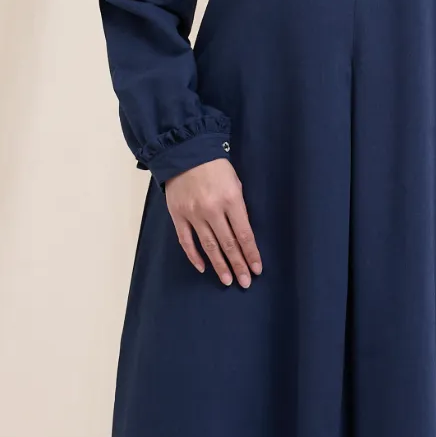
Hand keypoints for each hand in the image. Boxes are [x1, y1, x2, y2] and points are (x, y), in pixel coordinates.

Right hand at [163, 157, 261, 286]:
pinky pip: (186, 241)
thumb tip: (241, 234)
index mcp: (231, 200)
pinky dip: (194, 256)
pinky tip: (203, 268)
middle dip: (238, 265)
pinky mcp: (178, 215)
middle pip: (228, 244)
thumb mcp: (235, 183)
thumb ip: (238, 208)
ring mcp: (193, 214)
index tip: (257, 269)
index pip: (244, 234)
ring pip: (209, 246)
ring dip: (219, 265)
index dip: (251, 254)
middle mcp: (212, 210)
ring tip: (227, 280)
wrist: (185, 153)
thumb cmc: (216, 167)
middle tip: (245, 282)